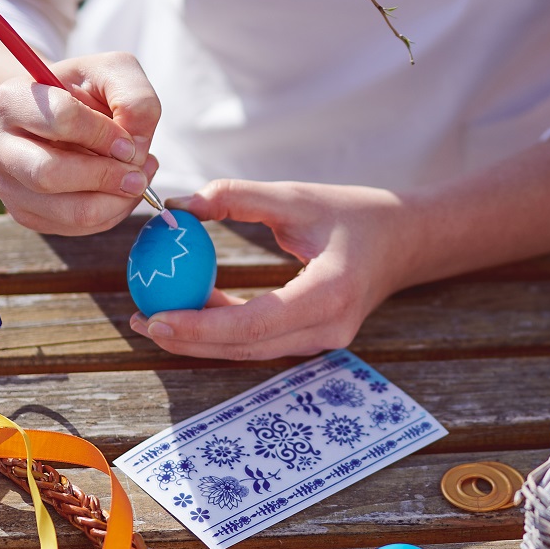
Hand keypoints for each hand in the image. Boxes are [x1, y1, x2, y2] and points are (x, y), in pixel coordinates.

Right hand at [0, 46, 161, 235]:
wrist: (64, 115)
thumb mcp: (115, 73)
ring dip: (116, 201)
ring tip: (136, 181)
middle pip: (49, 174)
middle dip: (106, 177)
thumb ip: (136, 98)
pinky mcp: (25, 214)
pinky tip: (119, 192)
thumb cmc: (88, 91)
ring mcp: (6, 184)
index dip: (106, 134)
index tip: (129, 141)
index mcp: (11, 99)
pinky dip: (110, 214)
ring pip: (68, 211)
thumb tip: (135, 149)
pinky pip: (76, 228)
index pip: (61, 119)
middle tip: (137, 174)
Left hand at [129, 179, 414, 360]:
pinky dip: (223, 330)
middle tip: (142, 321)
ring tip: (152, 319)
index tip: (157, 316)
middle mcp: (329, 328)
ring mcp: (324, 341)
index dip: (202, 325)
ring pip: (250, 351)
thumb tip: (177, 207)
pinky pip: (260, 342)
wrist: (407, 241)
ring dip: (201, 339)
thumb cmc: (356, 214)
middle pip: (247, 347)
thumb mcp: (297, 197)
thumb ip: (238, 198)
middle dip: (189, 339)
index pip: (256, 323)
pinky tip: (189, 309)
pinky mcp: (314, 340)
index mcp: (331, 293)